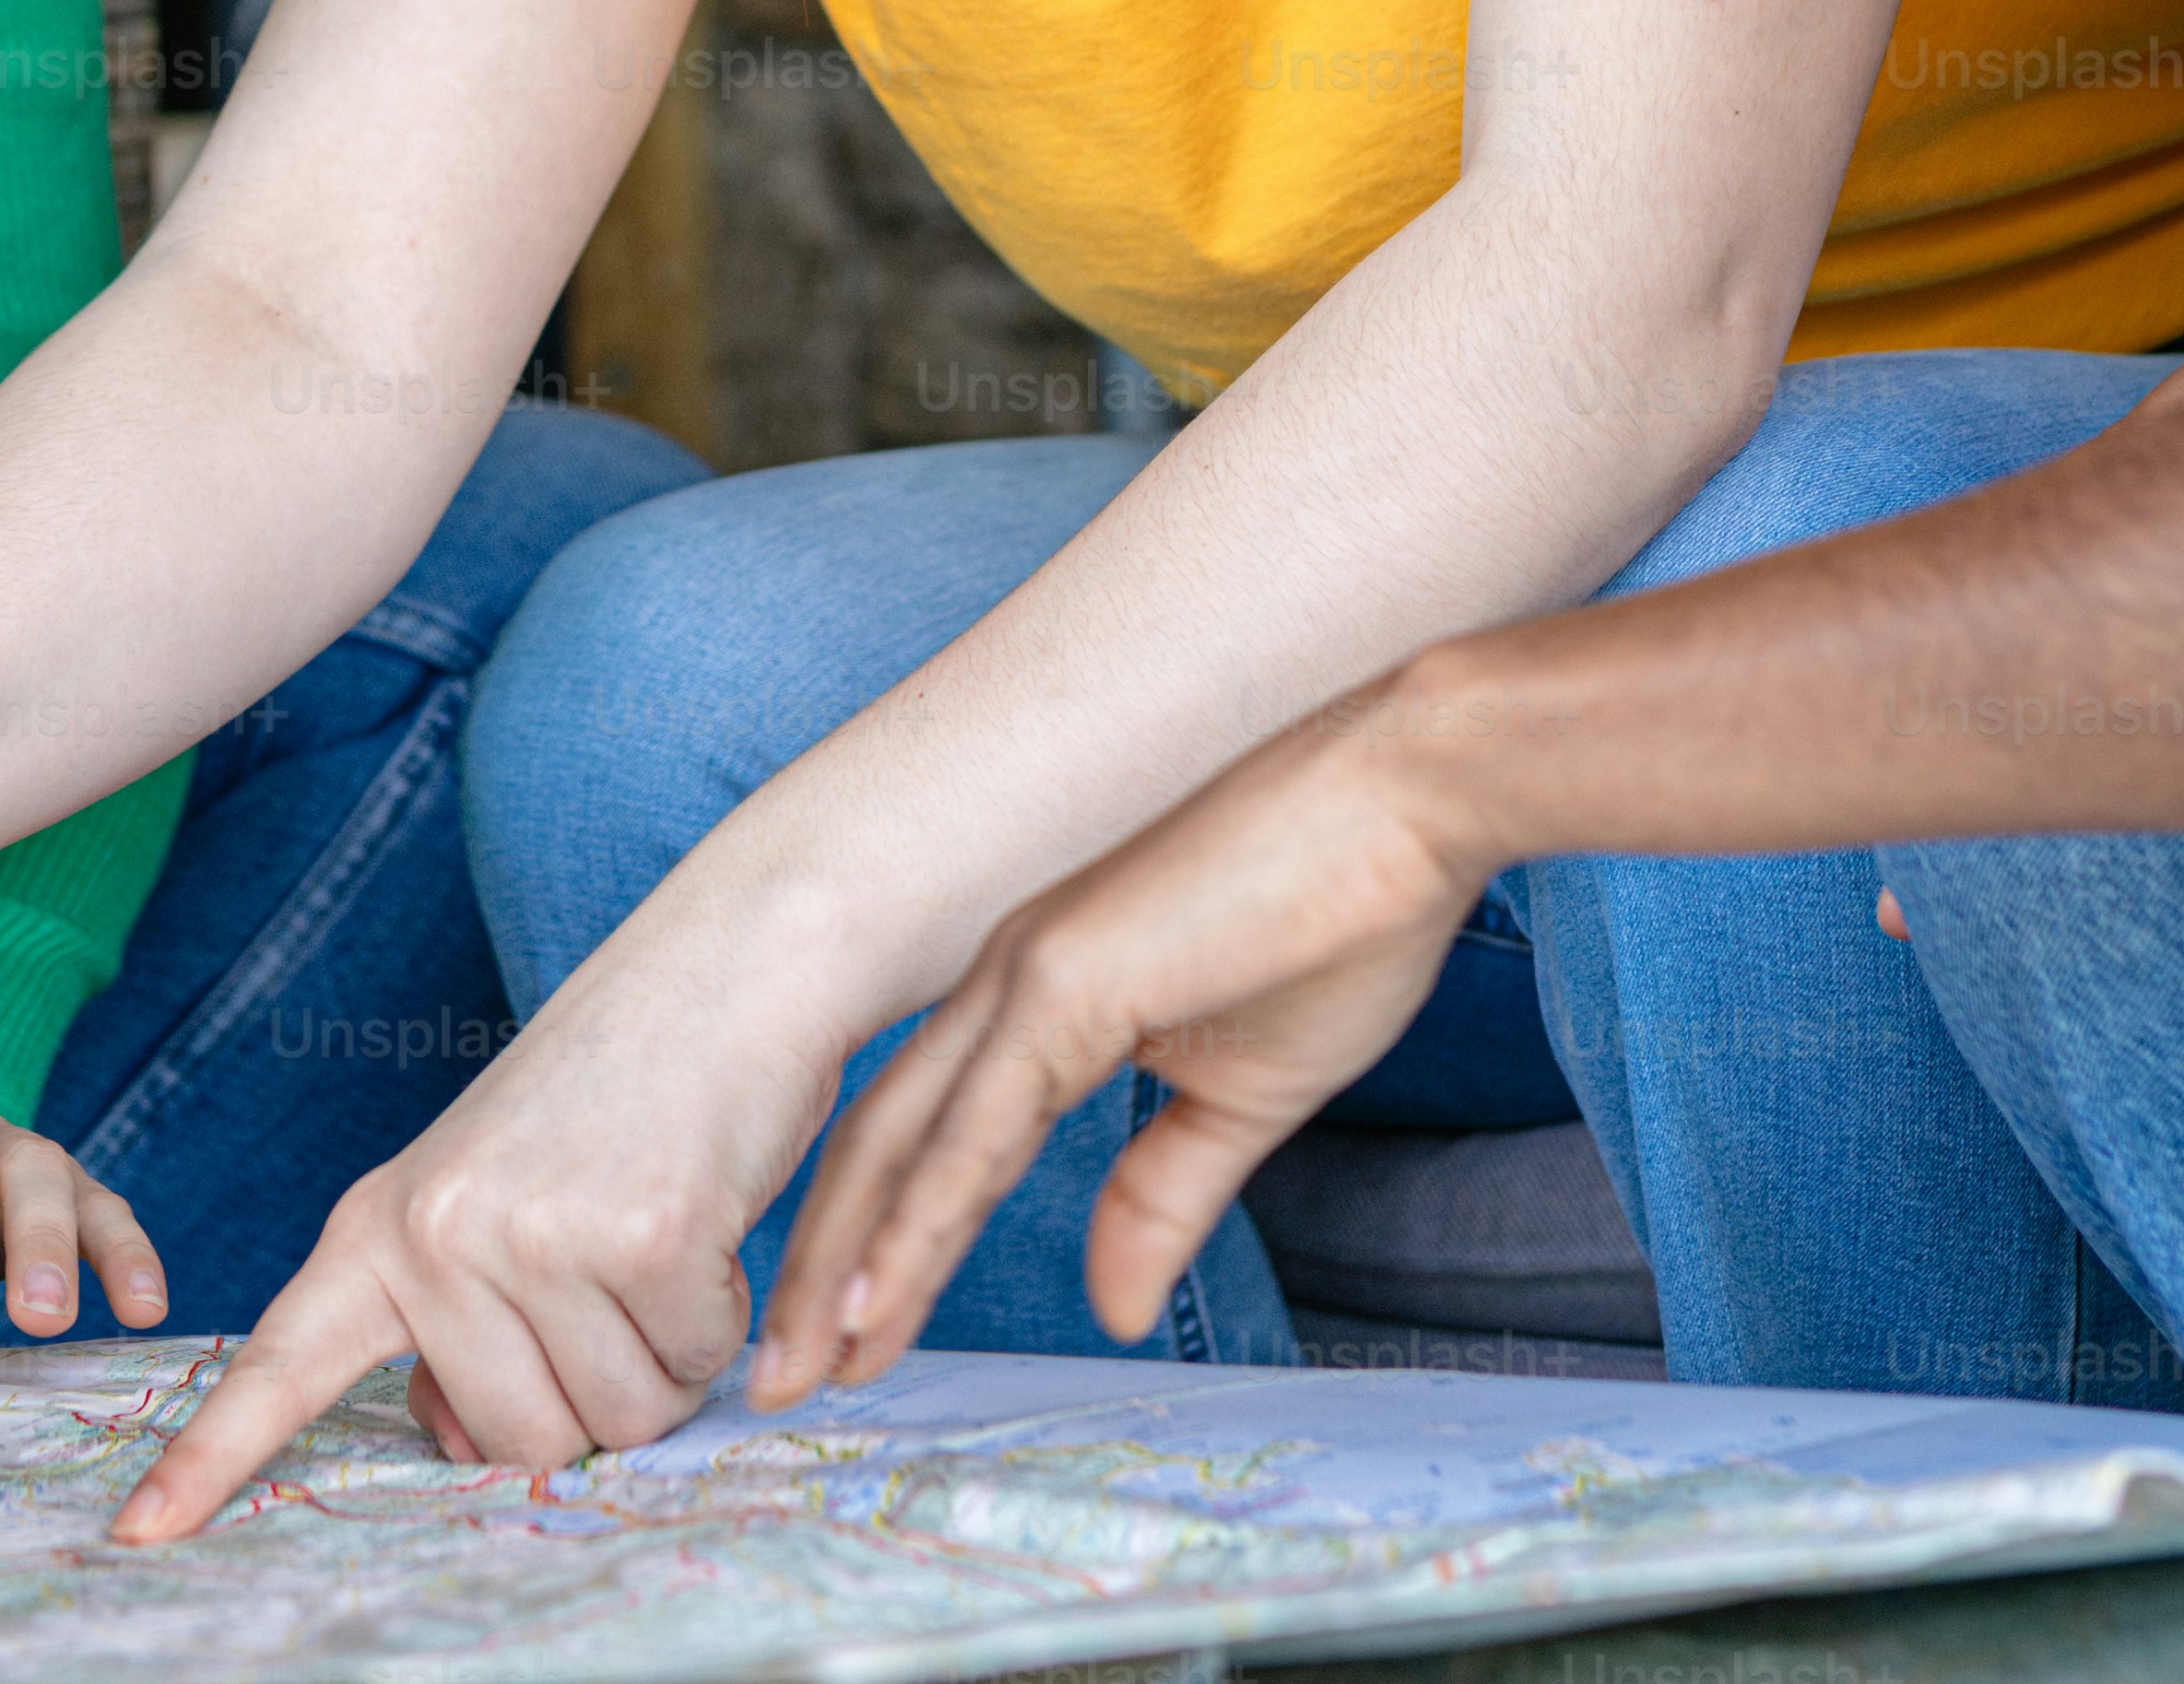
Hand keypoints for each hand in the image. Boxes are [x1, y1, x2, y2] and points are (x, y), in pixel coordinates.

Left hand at [106, 972, 784, 1539]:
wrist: (721, 967)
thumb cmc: (611, 1103)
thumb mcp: (491, 1205)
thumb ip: (452, 1326)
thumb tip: (462, 1447)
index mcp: (379, 1226)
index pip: (284, 1362)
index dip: (213, 1455)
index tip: (140, 1531)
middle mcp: (437, 1233)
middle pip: (515, 1442)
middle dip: (592, 1391)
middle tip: (610, 1274)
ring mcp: (532, 1233)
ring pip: (617, 1417)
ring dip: (662, 1353)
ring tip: (653, 1236)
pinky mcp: (641, 1235)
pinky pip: (692, 1362)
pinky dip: (716, 1314)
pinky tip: (700, 1217)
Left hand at [745, 681, 1490, 1406]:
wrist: (1411, 798)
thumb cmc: (1343, 916)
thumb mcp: (1242, 1097)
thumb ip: (1163, 1197)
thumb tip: (1114, 1312)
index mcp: (1038, 995)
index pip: (923, 1140)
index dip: (871, 1243)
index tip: (839, 1344)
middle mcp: (1004, 978)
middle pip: (877, 1147)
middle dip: (820, 1273)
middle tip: (772, 1385)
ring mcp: (1024, 974)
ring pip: (901, 1145)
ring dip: (844, 1268)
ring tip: (797, 1374)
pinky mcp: (1065, 982)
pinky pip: (976, 1130)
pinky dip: (918, 1221)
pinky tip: (877, 1298)